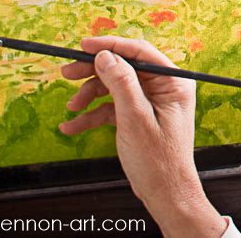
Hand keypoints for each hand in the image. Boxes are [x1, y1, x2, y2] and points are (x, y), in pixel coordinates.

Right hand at [59, 36, 228, 235]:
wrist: (165, 194)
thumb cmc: (158, 160)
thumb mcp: (135, 118)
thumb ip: (122, 84)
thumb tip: (105, 55)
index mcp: (174, 81)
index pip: (140, 52)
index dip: (110, 46)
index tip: (83, 46)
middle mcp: (164, 87)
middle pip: (124, 67)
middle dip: (94, 70)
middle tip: (67, 73)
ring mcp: (151, 101)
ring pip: (115, 86)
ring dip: (90, 95)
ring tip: (71, 107)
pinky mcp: (139, 115)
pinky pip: (113, 107)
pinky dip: (93, 114)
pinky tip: (72, 126)